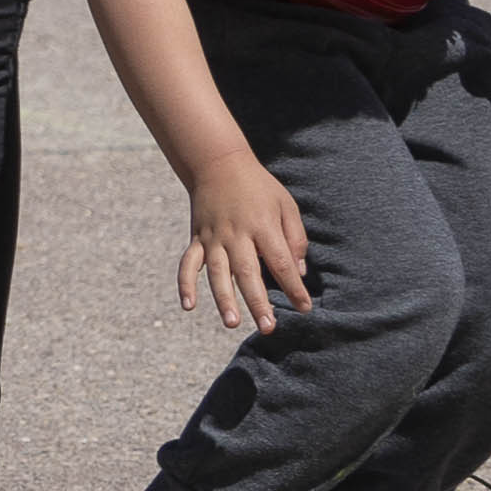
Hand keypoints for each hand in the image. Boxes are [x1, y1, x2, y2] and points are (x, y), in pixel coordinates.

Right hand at [179, 155, 310, 335]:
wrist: (217, 164)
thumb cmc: (259, 187)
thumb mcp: (286, 205)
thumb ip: (295, 238)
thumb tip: (297, 271)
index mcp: (262, 226)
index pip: (281, 262)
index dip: (293, 287)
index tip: (305, 308)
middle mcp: (236, 234)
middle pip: (248, 273)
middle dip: (258, 302)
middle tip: (268, 327)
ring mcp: (213, 237)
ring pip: (218, 273)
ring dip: (224, 299)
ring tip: (232, 323)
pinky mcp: (197, 238)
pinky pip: (188, 264)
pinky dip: (185, 285)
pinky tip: (189, 306)